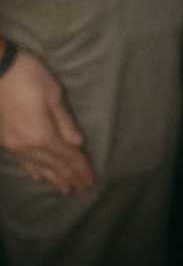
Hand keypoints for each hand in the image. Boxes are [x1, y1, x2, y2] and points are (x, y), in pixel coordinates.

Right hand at [0, 48, 93, 193]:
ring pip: (37, 167)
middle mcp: (26, 146)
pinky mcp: (4, 140)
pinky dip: (34, 171)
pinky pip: (22, 161)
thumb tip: (78, 143)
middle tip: (83, 189)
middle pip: (53, 166)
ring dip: (53, 179)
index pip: (67, 157)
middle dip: (69, 178)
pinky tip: (38, 177)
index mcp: (42, 135)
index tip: (91, 181)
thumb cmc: (28, 76)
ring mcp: (12, 145)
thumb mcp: (53, 94)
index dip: (80, 169)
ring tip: (66, 189)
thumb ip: (65, 122)